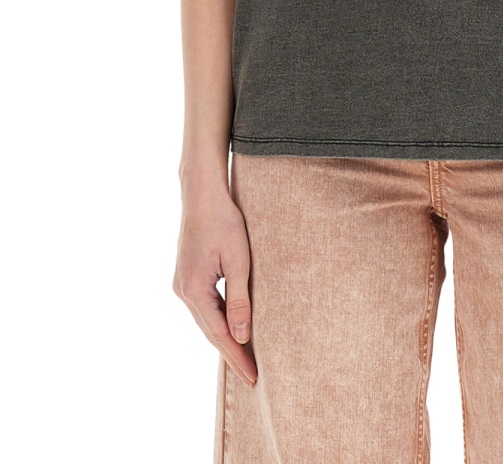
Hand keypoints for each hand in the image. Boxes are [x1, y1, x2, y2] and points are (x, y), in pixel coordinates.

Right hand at [172, 181, 257, 388]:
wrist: (203, 194)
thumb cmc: (224, 222)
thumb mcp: (239, 261)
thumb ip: (240, 300)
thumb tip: (242, 337)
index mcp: (194, 290)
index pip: (218, 334)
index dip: (237, 356)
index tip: (252, 377)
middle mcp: (182, 291)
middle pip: (209, 331)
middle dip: (232, 352)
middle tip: (252, 376)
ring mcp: (182, 283)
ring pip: (206, 319)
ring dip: (224, 337)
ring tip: (245, 357)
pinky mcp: (187, 275)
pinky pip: (204, 306)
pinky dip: (218, 320)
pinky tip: (231, 327)